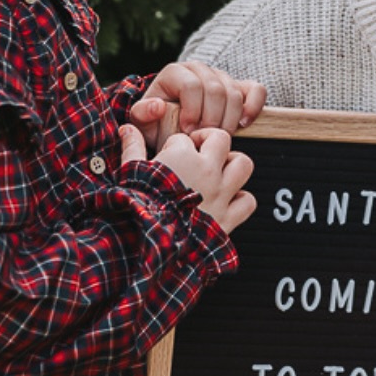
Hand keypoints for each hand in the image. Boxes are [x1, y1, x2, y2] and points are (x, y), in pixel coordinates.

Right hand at [123, 124, 255, 233]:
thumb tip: (128, 130)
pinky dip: (241, 199)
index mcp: (182, 157)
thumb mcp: (130, 173)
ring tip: (220, 169)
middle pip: (221, 139)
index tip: (168, 157)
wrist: (150, 246)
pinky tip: (228, 199)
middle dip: (210, 141)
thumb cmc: (139, 209)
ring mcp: (220, 193)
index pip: (183, 138)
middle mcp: (206, 171)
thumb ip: (132, 148)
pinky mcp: (227, 217)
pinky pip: (247, 201)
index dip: (174, 146)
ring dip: (233, 164)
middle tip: (200, 150)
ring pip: (243, 164)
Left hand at [129, 62, 265, 151]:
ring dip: (229, 119)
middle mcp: (199, 69)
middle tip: (204, 138)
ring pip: (234, 92)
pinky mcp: (240, 87)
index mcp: (175, 72)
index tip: (187, 132)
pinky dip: (253, 107)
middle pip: (216, 89)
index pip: (192, 85)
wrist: (172, 126)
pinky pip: (256, 90)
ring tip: (218, 137)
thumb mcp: (143, 123)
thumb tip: (158, 106)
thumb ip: (143, 114)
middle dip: (212, 119)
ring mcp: (221, 76)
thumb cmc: (158, 125)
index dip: (192, 111)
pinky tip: (243, 124)